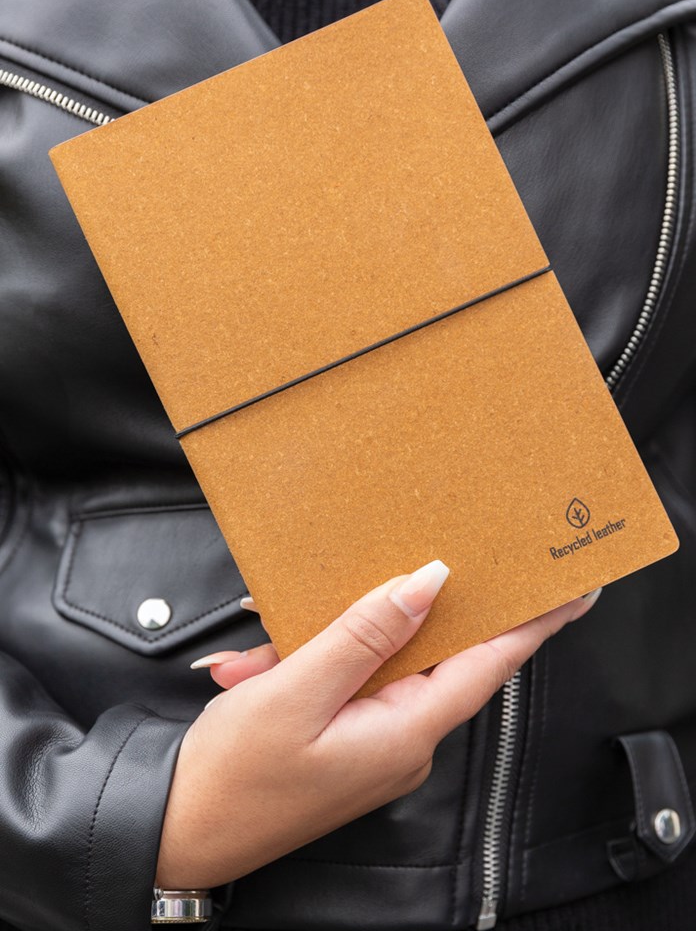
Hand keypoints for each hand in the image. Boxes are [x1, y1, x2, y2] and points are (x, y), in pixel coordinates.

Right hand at [155, 561, 599, 887]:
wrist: (179, 830)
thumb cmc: (234, 774)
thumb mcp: (297, 692)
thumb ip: (366, 635)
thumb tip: (428, 584)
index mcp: (405, 731)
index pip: (487, 666)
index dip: (531, 626)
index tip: (571, 592)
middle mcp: (401, 739)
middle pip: (434, 654)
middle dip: (412, 606)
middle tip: (421, 554)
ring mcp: (373, 740)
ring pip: (380, 662)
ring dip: (337, 635)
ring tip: (279, 630)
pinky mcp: (345, 737)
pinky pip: (348, 680)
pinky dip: (313, 658)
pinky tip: (267, 656)